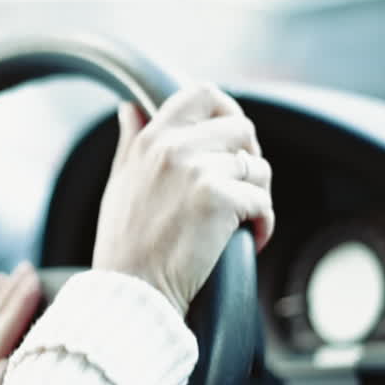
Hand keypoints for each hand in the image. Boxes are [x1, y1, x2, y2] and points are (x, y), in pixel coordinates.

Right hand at [93, 83, 273, 314]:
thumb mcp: (120, 182)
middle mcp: (174, 147)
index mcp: (151, 138)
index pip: (201, 93)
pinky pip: (262, 201)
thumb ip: (131, 140)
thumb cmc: (124, 245)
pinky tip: (251, 240)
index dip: (227, 110)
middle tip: (243, 186)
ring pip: (258, 166)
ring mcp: (198, 171)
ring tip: (244, 219)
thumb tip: (132, 107)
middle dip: (250, 157)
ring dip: (259, 193)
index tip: (232, 140)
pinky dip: (264, 223)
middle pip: (241, 127)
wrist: (131, 291)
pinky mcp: (219, 200)